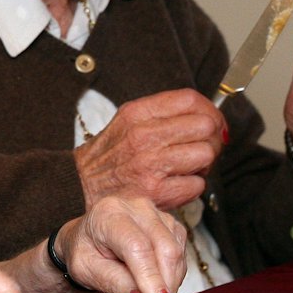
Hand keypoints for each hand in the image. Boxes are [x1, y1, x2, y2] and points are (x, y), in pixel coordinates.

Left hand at [52, 195, 187, 292]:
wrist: (89, 238)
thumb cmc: (85, 251)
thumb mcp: (87, 271)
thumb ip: (116, 284)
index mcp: (109, 214)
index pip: (138, 246)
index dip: (152, 277)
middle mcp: (136, 207)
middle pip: (165, 248)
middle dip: (165, 285)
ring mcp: (156, 213)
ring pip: (177, 252)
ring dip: (170, 282)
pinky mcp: (169, 223)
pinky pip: (181, 253)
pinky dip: (173, 274)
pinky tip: (156, 282)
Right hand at [73, 90, 224, 211]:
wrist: (80, 186)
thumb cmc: (109, 154)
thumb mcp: (127, 120)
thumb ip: (161, 113)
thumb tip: (205, 115)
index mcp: (138, 113)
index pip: (190, 100)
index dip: (209, 110)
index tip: (212, 121)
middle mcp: (144, 136)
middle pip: (204, 126)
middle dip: (211, 137)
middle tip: (205, 145)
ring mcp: (150, 164)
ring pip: (205, 154)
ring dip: (204, 163)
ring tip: (190, 166)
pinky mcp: (155, 192)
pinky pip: (197, 185)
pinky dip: (193, 186)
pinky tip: (179, 183)